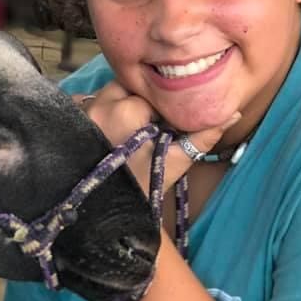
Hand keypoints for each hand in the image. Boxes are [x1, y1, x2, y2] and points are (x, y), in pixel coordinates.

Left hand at [74, 82, 240, 195]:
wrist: (102, 214)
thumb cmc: (142, 189)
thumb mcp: (176, 164)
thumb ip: (203, 136)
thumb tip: (231, 113)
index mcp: (128, 110)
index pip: (152, 89)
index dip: (161, 106)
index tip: (162, 126)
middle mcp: (100, 103)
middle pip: (128, 86)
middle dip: (140, 102)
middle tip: (145, 131)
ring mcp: (81, 112)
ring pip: (109, 93)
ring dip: (120, 105)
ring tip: (128, 134)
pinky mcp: (68, 122)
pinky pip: (89, 104)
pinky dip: (101, 113)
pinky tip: (109, 135)